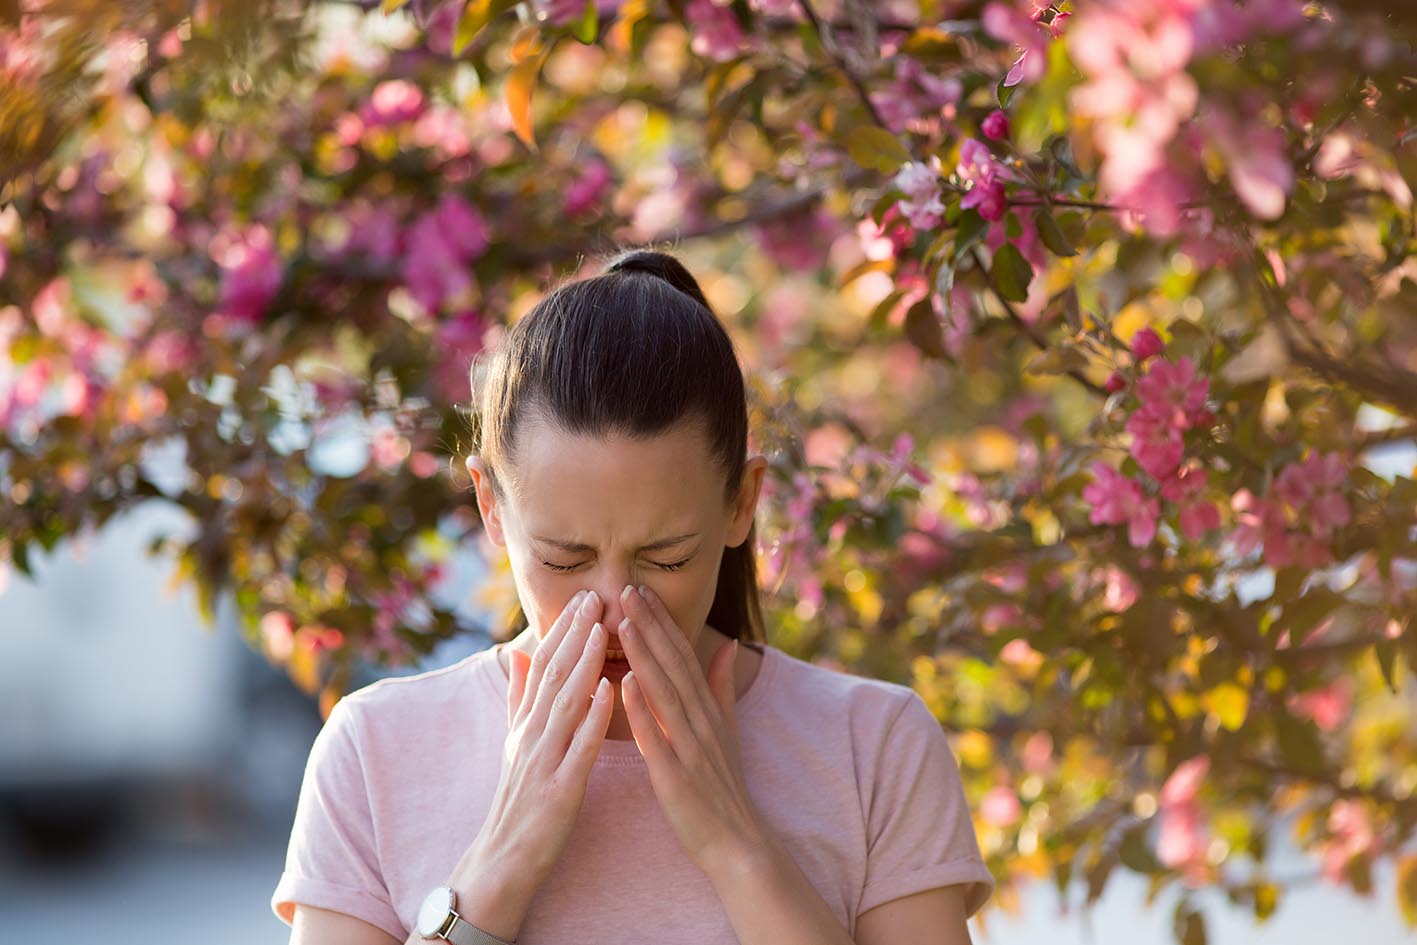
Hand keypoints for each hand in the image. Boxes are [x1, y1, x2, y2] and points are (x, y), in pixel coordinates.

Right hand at [447, 589, 612, 934]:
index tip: (585, 595)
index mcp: (525, 723)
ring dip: (583, 664)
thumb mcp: (514, 745)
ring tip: (603, 629)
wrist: (502, 862)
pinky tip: (607, 692)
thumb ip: (518, 699)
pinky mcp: (557, 790)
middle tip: (596, 595)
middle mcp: (530, 734)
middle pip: (551, 674)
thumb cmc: (517, 802)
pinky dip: (591, 718)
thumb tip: (516, 654)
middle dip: (574, 633)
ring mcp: (542, 761)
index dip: (562, 628)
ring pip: (563, 703)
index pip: (542, 664)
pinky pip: (576, 749)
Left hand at [616, 583, 769, 878]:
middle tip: (627, 588)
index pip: (682, 655)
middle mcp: (700, 720)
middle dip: (650, 625)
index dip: (662, 621)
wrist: (736, 841)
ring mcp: (690, 746)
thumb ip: (721, 687)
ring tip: (622, 622)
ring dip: (644, 655)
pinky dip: (642, 710)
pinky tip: (624, 684)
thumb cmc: (723, 786)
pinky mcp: (676, 775)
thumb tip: (728, 645)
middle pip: (673, 664)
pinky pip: (657, 738)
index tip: (641, 588)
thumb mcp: (728, 730)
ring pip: (664, 692)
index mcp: (706, 709)